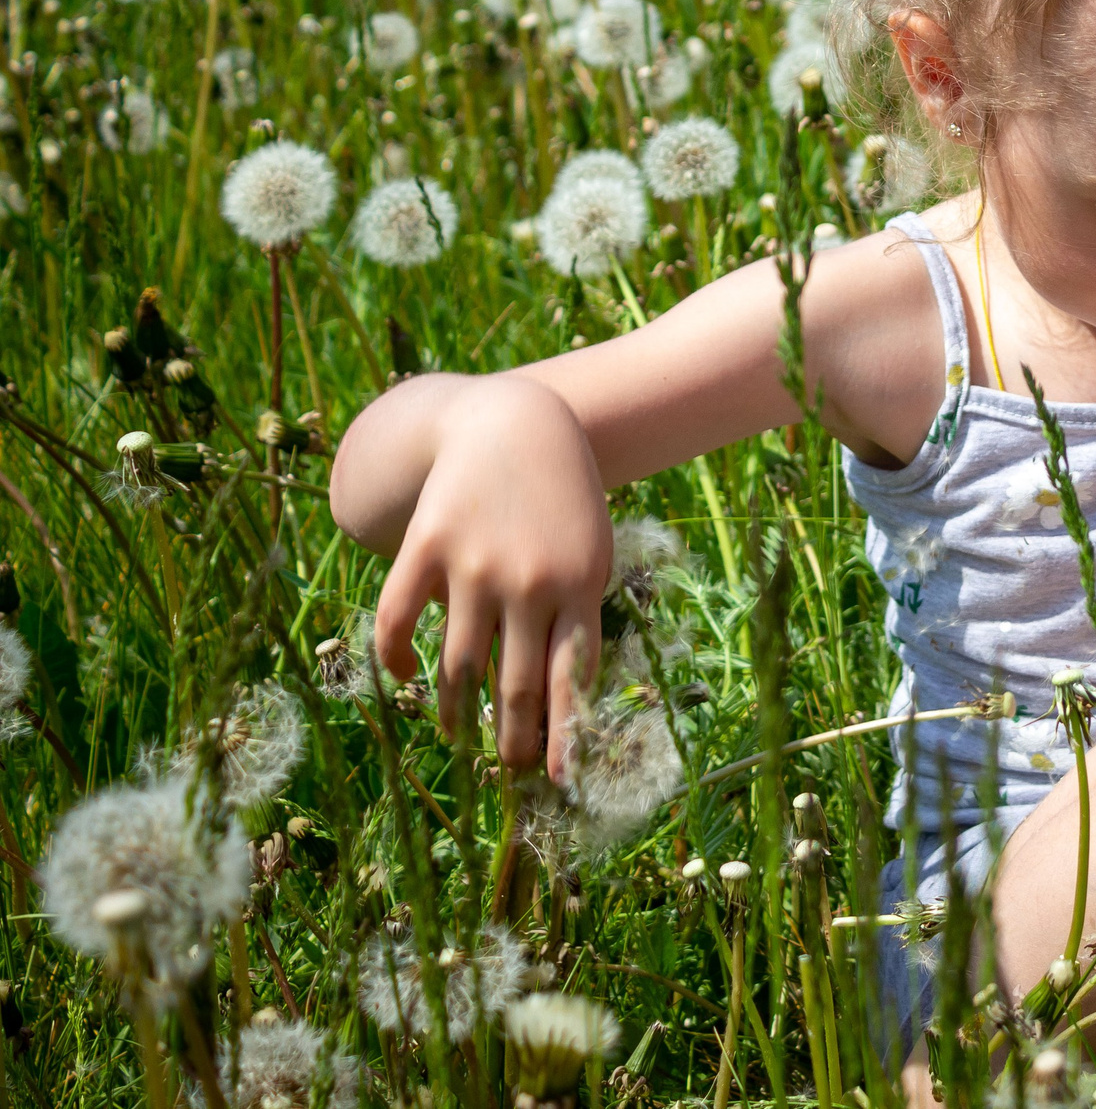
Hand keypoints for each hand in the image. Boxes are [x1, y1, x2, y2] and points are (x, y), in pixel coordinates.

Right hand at [366, 375, 613, 780]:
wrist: (517, 424)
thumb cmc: (563, 504)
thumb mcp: (590, 555)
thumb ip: (576, 619)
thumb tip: (558, 702)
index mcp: (581, 587)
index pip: (572, 680)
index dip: (562, 737)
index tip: (556, 782)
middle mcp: (529, 582)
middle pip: (515, 686)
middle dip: (509, 742)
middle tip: (505, 771)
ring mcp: (474, 564)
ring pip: (457, 666)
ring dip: (454, 714)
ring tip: (457, 736)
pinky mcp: (427, 545)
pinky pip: (398, 620)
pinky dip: (395, 659)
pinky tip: (403, 678)